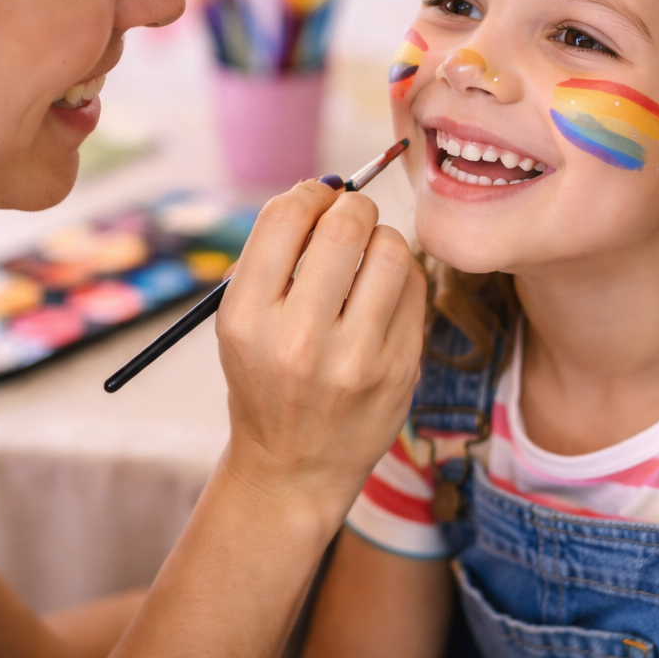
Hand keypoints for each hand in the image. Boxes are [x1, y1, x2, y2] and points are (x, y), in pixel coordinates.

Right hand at [215, 179, 425, 525]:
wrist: (294, 469)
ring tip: (367, 257)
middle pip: (345, 226)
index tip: (315, 202)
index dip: (307, 194)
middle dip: (351, 206)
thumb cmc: (267, 377)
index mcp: (247, 319)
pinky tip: (382, 292)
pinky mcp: (400, 370)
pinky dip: (401, 274)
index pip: (285, 217)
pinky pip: (415, 287)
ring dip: (381, 237)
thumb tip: (326, 188)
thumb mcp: (243, 322)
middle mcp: (299, 341)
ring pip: (391, 250)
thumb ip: (274, 256)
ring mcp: (356, 360)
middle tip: (349, 216)